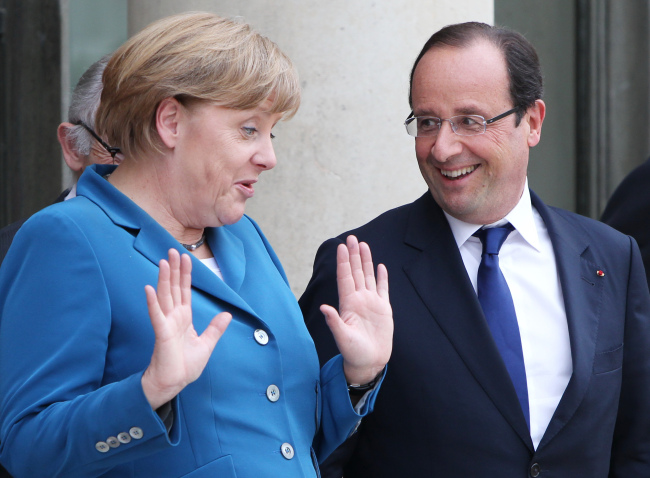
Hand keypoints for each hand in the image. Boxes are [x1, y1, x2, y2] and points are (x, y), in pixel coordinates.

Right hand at [141, 249, 230, 409]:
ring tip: (163, 262)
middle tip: (172, 250)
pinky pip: (156, 315)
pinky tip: (149, 288)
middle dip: (174, 269)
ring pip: (165, 296)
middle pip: (173, 288)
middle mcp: (174, 317)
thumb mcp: (206, 344)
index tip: (185, 258)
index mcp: (184, 318)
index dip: (185, 274)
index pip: (184, 291)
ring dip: (164, 279)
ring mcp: (167, 324)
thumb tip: (227, 314)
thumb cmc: (185, 366)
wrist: (175, 383)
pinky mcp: (162, 333)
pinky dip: (152, 302)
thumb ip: (215, 329)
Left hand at [320, 235, 392, 384]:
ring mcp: (371, 303)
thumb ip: (334, 322)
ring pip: (368, 277)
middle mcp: (359, 300)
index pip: (345, 278)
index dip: (343, 262)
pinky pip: (382, 289)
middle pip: (356, 272)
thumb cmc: (353, 352)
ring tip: (363, 245)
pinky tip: (380, 266)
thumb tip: (324, 308)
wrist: (369, 362)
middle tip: (352, 238)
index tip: (340, 247)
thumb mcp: (342, 337)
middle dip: (353, 255)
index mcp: (348, 304)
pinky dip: (381, 278)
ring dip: (366, 261)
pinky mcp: (383, 309)